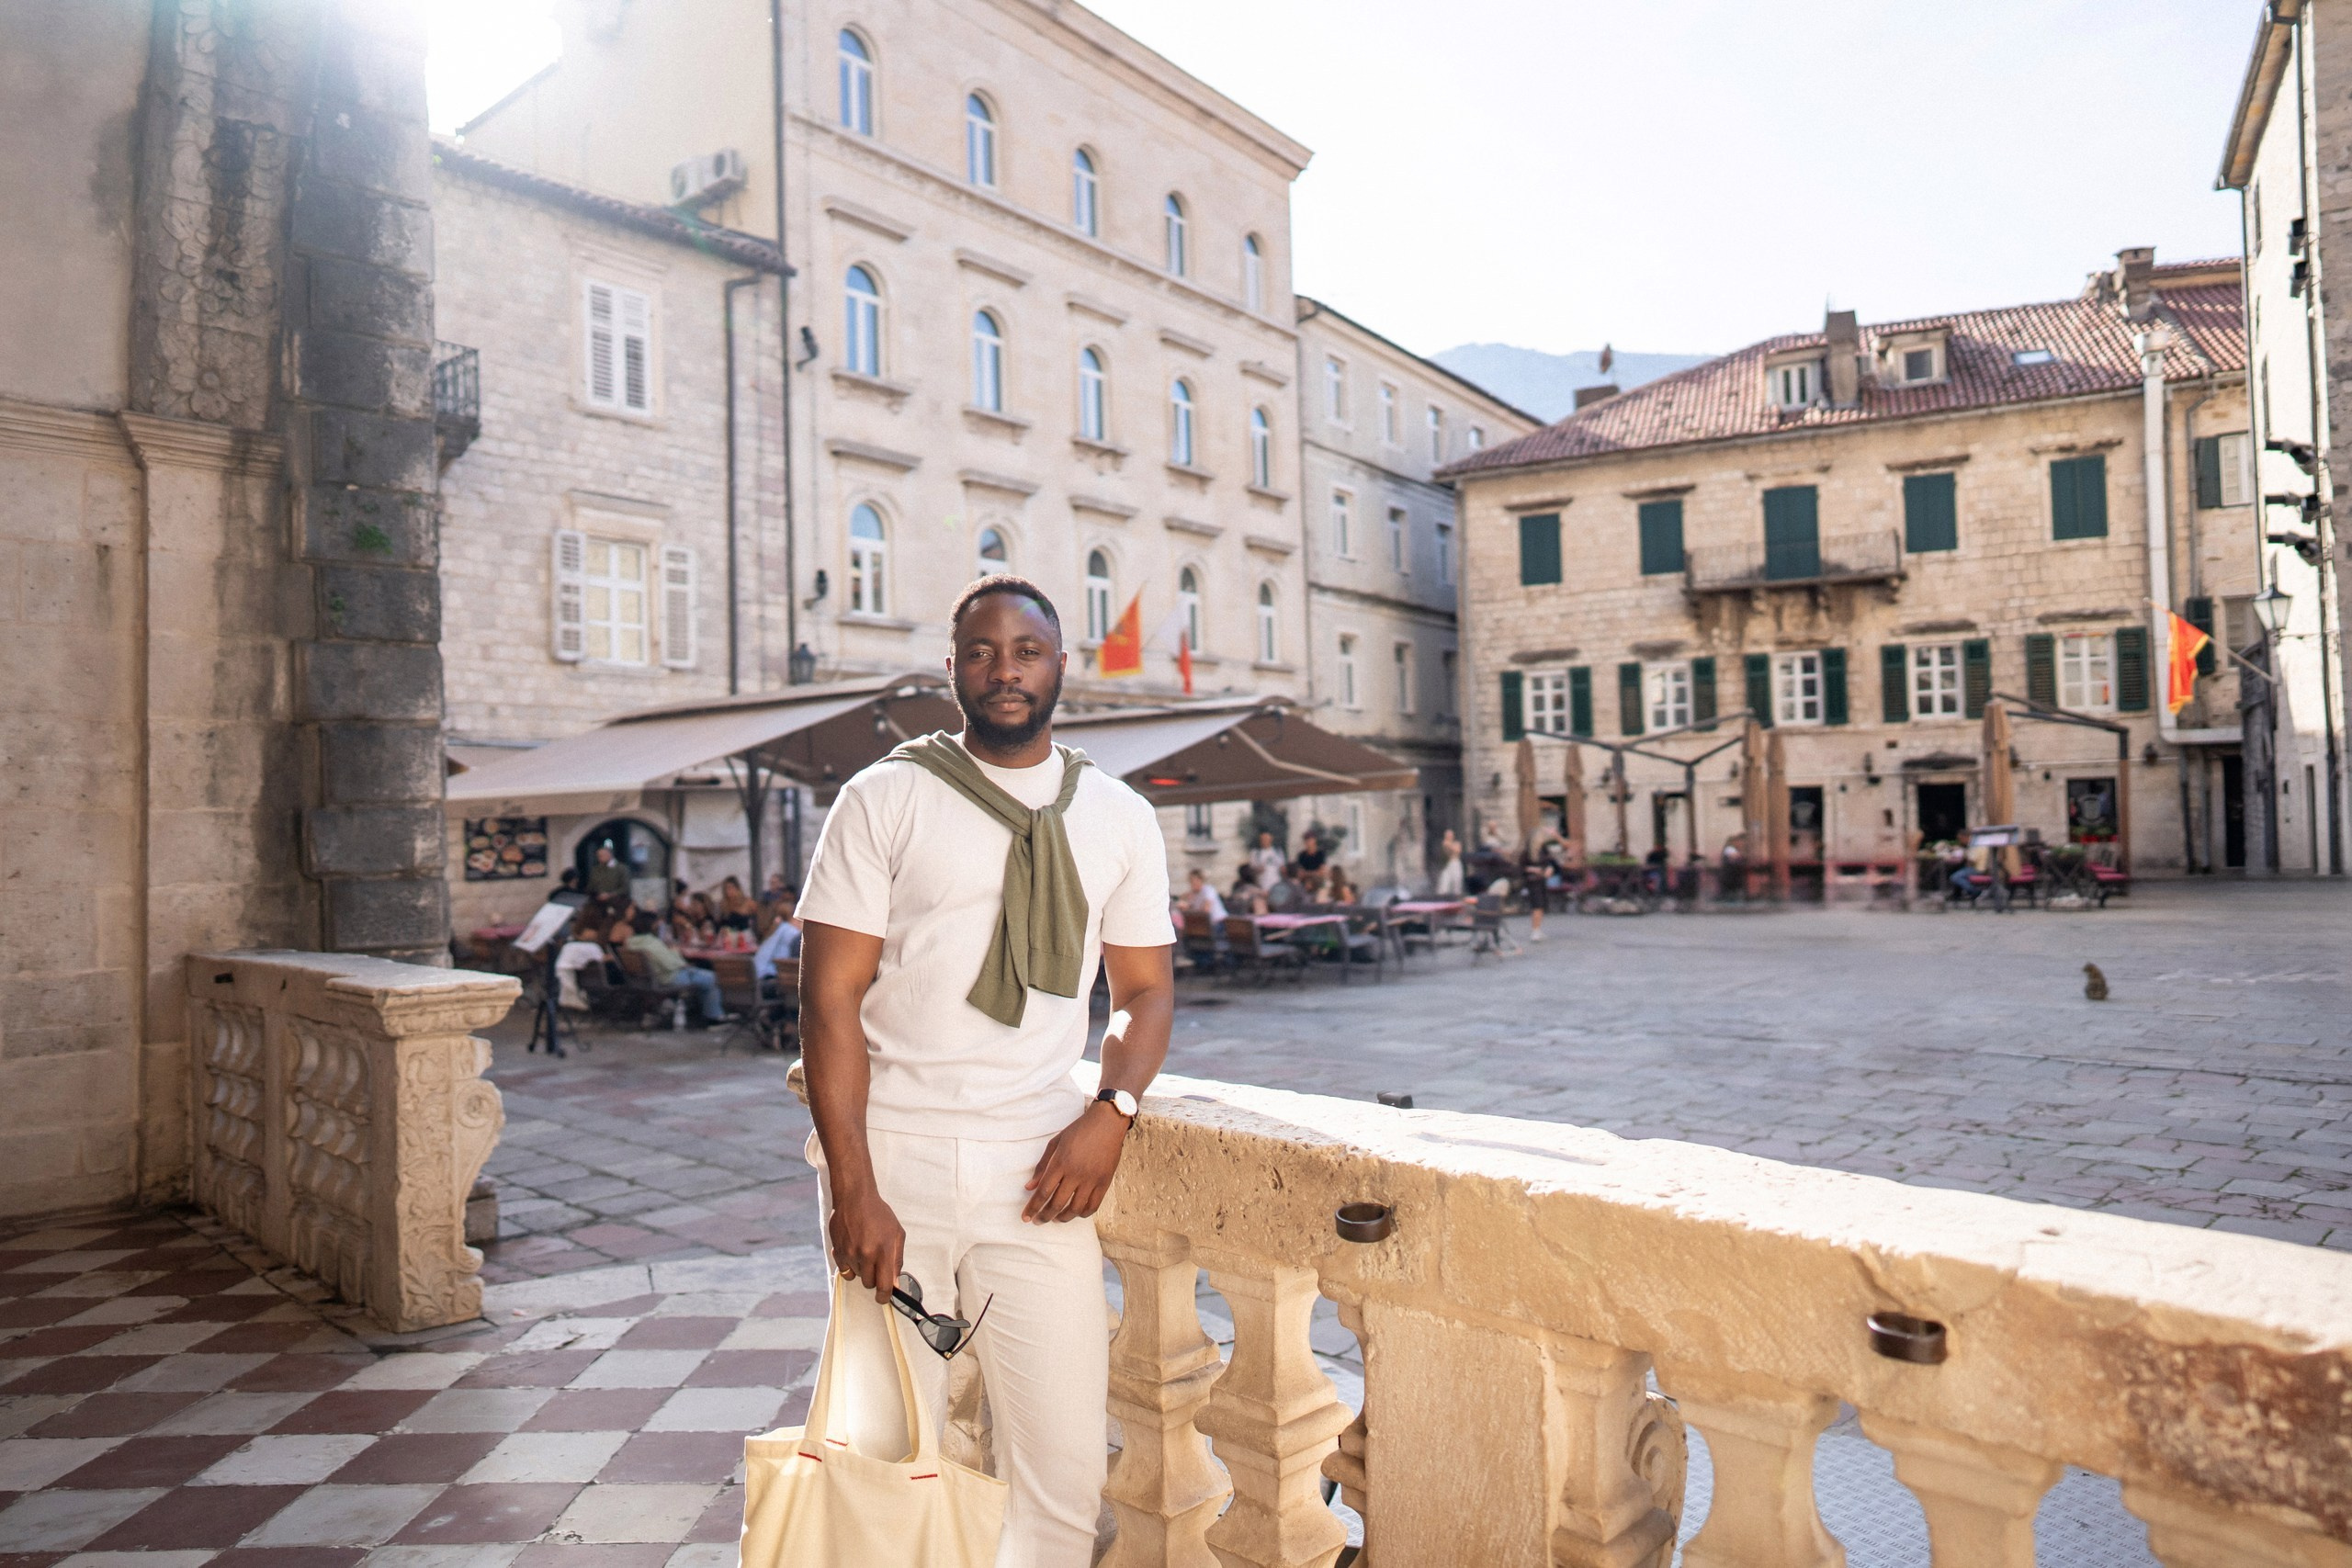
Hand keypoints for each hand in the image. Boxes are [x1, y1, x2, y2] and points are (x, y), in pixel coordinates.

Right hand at [828, 1185, 905, 1303]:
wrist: (854, 1198)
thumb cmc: (878, 1214)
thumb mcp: (896, 1233)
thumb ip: (897, 1259)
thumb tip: (895, 1281)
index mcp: (883, 1251)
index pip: (884, 1286)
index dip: (884, 1296)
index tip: (884, 1298)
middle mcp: (865, 1255)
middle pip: (869, 1283)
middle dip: (874, 1278)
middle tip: (876, 1263)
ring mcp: (850, 1254)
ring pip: (857, 1276)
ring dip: (862, 1269)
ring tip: (865, 1249)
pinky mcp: (838, 1251)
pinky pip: (844, 1270)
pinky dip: (850, 1265)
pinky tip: (854, 1250)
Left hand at [1023, 1104, 1127, 1222]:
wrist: (1107, 1123)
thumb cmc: (1079, 1130)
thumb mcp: (1055, 1143)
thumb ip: (1042, 1166)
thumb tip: (1029, 1187)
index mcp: (1061, 1163)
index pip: (1043, 1192)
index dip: (1033, 1207)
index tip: (1026, 1217)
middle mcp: (1075, 1173)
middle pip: (1057, 1204)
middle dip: (1044, 1216)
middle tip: (1037, 1221)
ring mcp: (1091, 1179)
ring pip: (1075, 1209)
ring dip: (1063, 1218)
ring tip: (1055, 1219)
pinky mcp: (1104, 1182)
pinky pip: (1093, 1205)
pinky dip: (1082, 1213)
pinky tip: (1075, 1213)